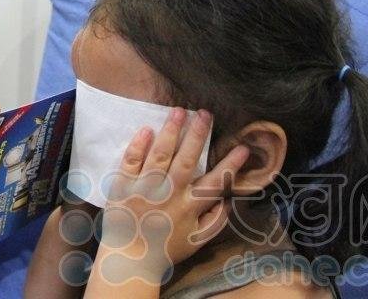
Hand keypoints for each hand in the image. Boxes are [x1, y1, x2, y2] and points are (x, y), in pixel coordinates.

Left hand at [92, 108, 249, 285]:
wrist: (129, 257)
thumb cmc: (165, 248)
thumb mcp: (196, 241)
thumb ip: (215, 222)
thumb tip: (229, 202)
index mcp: (189, 207)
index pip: (215, 182)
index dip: (231, 164)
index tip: (243, 147)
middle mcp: (169, 194)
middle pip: (187, 160)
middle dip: (198, 135)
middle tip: (206, 113)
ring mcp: (145, 188)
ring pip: (160, 155)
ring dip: (171, 131)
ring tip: (179, 111)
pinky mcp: (124, 185)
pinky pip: (131, 161)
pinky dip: (139, 145)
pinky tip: (147, 129)